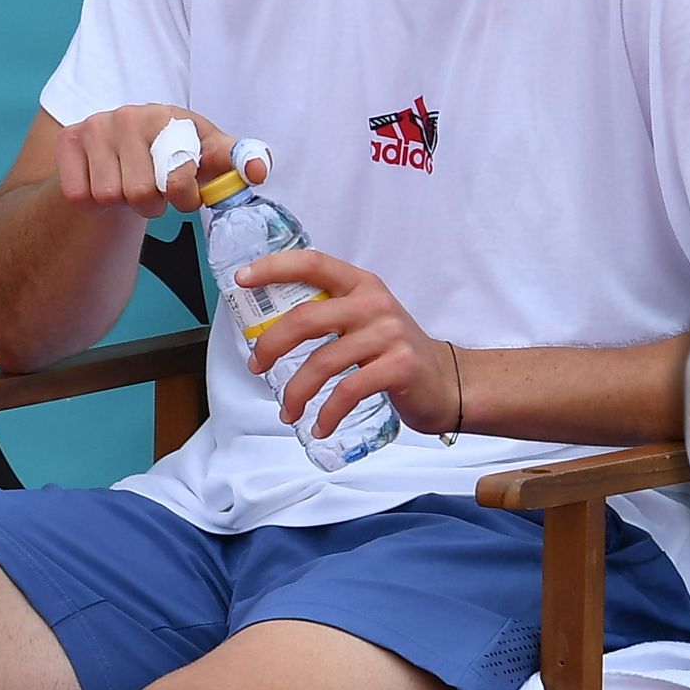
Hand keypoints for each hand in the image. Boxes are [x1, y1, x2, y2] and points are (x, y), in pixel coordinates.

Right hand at [56, 104, 244, 215]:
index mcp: (170, 117)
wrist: (117, 149)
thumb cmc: (169, 153)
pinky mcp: (68, 140)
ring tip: (128, 186)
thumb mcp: (205, 154)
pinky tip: (102, 182)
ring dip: (121, 204)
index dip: (186, 194)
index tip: (188, 198)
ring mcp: (97, 125)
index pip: (180, 170)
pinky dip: (91, 202)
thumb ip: (236, 160)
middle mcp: (131, 115)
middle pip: (141, 193)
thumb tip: (259, 171)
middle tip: (153, 193)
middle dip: (151, 205)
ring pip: (108, 196)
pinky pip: (79, 195)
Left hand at [239, 248, 454, 438]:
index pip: (313, 263)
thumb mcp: (364, 320)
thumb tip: (269, 329)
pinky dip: (327, 413)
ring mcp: (388, 334)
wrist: (446, 382)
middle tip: (256, 367)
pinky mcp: (399, 367)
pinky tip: (319, 426)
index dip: (274, 267)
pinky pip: (348, 391)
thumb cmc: (394, 353)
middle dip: (271, 345)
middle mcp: (374, 303)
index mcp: (360, 284)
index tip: (242, 279)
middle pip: (306, 318)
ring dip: (295, 392)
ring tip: (287, 411)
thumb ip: (328, 314)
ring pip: (322, 362)